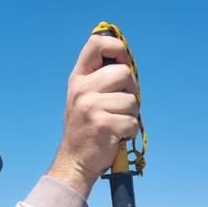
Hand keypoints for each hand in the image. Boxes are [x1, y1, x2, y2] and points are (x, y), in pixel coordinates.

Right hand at [48, 35, 139, 197]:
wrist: (74, 162)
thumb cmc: (86, 129)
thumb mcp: (85, 98)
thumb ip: (101, 79)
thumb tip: (128, 63)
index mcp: (79, 79)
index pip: (97, 44)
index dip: (117, 48)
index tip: (123, 62)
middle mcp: (82, 89)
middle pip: (125, 73)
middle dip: (131, 91)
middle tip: (120, 107)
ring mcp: (91, 107)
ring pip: (132, 101)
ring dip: (131, 115)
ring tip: (116, 124)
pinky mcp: (103, 125)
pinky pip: (133, 122)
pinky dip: (130, 132)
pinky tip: (117, 136)